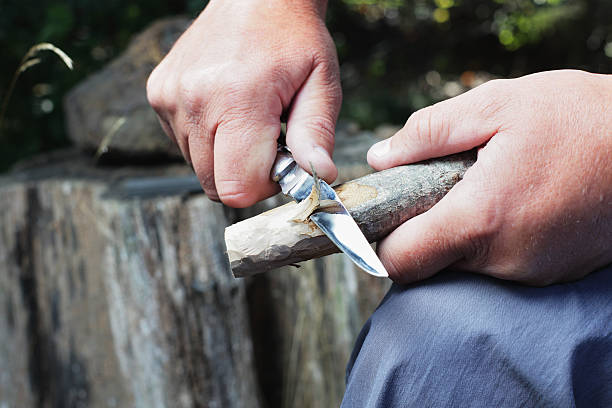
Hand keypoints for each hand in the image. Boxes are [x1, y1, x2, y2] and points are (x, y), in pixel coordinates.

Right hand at [147, 0, 339, 206]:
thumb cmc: (293, 38)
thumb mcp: (321, 82)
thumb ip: (316, 134)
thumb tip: (319, 176)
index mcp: (238, 99)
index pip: (237, 187)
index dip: (264, 187)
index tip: (281, 163)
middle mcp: (194, 101)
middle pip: (214, 185)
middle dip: (246, 175)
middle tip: (269, 141)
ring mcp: (170, 97)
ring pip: (198, 167)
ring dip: (226, 157)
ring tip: (248, 120)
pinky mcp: (158, 94)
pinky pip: (184, 144)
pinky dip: (208, 139)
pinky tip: (227, 110)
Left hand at [368, 70, 611, 285]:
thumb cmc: (582, 119)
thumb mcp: (498, 104)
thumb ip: (428, 132)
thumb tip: (380, 158)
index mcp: (481, 219)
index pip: (401, 260)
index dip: (380, 240)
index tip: (381, 215)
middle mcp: (504, 259)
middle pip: (429, 263)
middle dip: (419, 230)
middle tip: (435, 187)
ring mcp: (531, 271)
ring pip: (463, 264)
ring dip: (457, 231)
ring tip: (483, 186)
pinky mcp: (551, 272)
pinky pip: (498, 264)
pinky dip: (490, 238)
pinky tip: (512, 200)